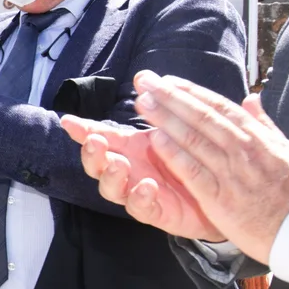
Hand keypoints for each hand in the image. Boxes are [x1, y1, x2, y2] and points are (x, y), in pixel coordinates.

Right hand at [60, 114, 222, 240]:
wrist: (219, 191)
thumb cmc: (191, 155)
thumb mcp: (174, 125)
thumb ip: (159, 104)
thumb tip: (143, 76)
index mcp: (130, 147)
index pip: (101, 136)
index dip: (83, 130)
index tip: (68, 121)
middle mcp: (128, 170)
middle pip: (96, 165)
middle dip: (91, 154)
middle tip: (94, 141)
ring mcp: (137, 191)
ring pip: (111, 188)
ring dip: (111, 176)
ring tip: (119, 164)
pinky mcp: (155, 212)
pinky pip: (141, 208)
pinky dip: (140, 198)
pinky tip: (148, 185)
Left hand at [125, 71, 288, 262]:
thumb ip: (266, 125)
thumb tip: (252, 100)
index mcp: (258, 137)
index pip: (219, 107)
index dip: (191, 91)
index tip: (169, 80)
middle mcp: (243, 149)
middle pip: (201, 116)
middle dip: (171, 97)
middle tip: (146, 82)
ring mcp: (232, 173)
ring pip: (194, 139)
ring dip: (165, 119)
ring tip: (143, 103)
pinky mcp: (222, 199)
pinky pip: (194, 172)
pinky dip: (175, 155)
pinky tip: (156, 140)